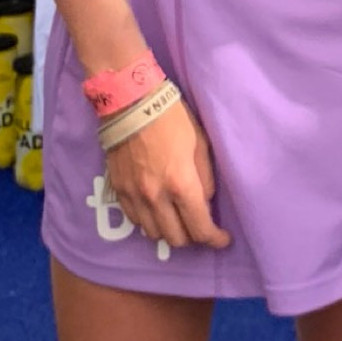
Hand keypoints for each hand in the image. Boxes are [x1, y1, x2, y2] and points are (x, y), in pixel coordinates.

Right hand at [103, 98, 230, 250]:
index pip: (200, 228)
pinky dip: (149, 221)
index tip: (222, 239)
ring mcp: (134, 195)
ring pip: (153, 234)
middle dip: (193, 236)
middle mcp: (156, 197)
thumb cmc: (172, 118)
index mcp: (181, 184)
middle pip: (176, 239)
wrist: (130, 101)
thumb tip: (205, 202)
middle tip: (200, 224)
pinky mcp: (118, 190)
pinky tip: (157, 209)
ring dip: (169, 231)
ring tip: (178, 217)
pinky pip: (135, 220)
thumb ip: (205, 178)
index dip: (215, 239)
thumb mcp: (200, 143)